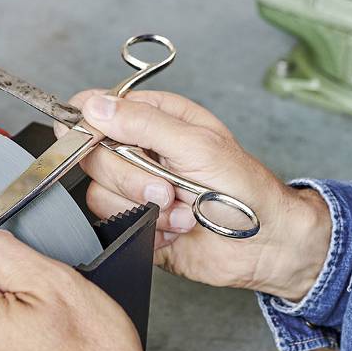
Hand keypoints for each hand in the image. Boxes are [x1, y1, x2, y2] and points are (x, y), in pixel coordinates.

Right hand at [61, 90, 331, 300]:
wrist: (264, 243)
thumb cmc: (246, 188)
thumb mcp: (198, 145)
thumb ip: (144, 124)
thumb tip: (95, 106)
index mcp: (155, 118)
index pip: (95, 108)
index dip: (87, 125)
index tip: (99, 141)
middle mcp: (140, 149)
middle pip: (92, 155)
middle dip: (131, 177)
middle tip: (169, 185)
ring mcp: (136, 187)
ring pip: (99, 193)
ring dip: (146, 206)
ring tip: (183, 208)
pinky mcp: (136, 221)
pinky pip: (114, 223)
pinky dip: (148, 228)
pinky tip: (177, 226)